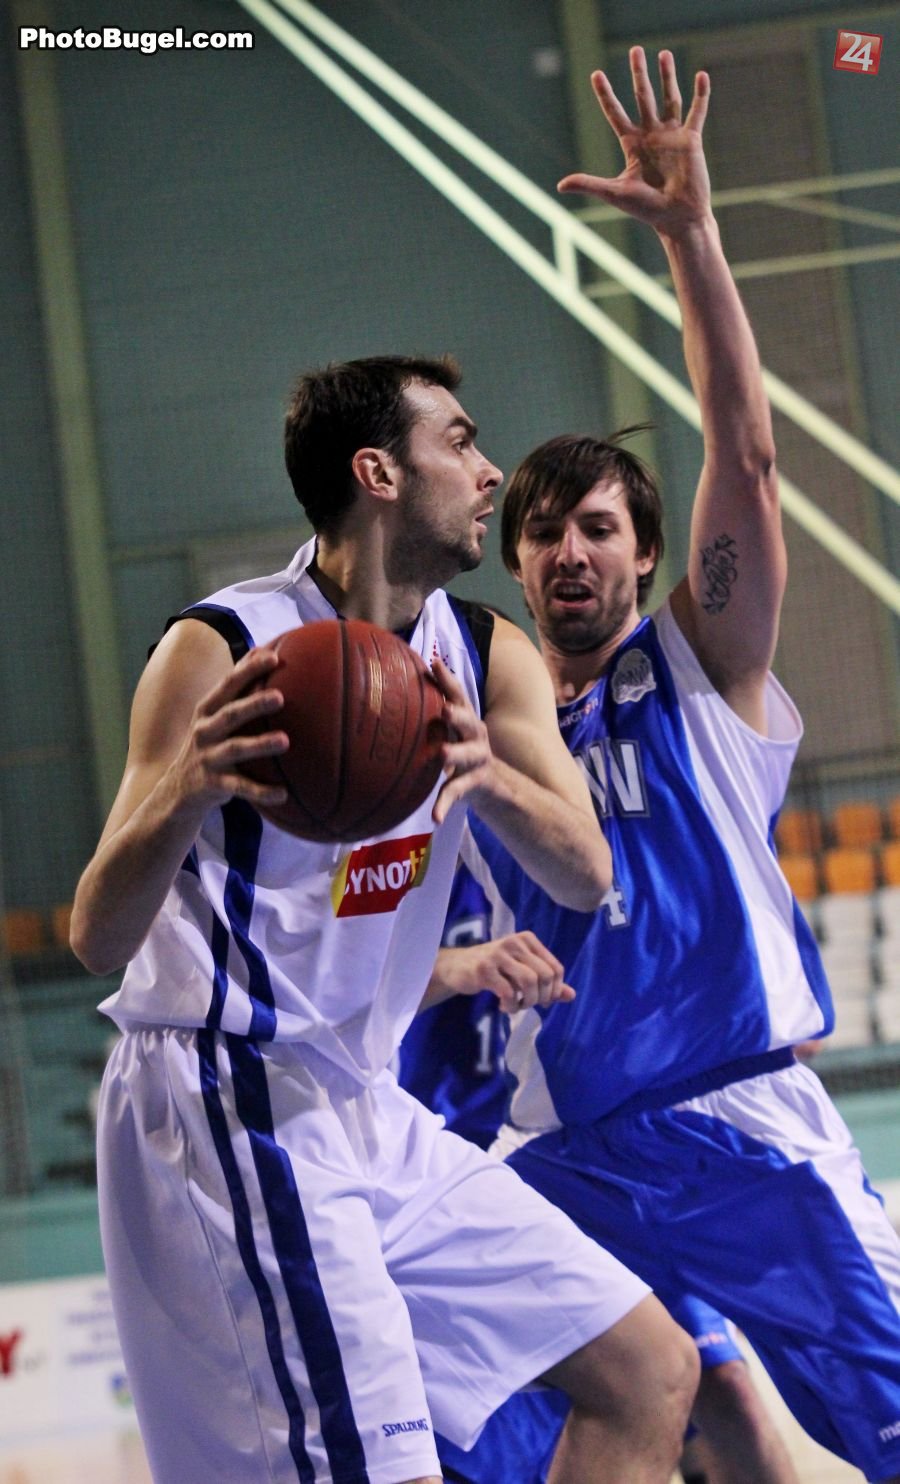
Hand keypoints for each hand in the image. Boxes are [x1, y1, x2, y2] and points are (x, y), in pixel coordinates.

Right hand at [169, 646, 289, 813]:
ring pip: (235, 749)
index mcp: (207, 711)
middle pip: (230, 714)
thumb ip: (236, 688)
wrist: (177, 790)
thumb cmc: (208, 744)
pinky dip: (261, 791)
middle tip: (280, 697)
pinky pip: (240, 788)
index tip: (273, 657)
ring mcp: (207, 758)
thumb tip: (262, 650)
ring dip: (259, 745)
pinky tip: (283, 794)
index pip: (228, 685)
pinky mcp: (212, 785)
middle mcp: (204, 731)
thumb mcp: (215, 715)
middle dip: (253, 704)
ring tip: (285, 741)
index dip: (248, 670)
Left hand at [430, 657, 496, 823]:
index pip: (458, 694)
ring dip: (456, 754)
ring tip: (443, 754)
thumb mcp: (450, 730)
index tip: (434, 663)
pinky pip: (456, 792)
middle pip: (468, 721)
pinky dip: (444, 805)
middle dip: (458, 714)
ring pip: (466, 755)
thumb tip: (393, 688)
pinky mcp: (475, 782)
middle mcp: (475, 735)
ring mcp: (478, 759)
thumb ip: (431, 713)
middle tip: (445, 710)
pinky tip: (435, 817)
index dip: (447, 679)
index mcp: (466, 719)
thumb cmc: (460, 749)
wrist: (492, 784)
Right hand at [446, 934, 574, 1012]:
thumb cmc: (494, 969)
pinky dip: (511, 1006)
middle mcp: (515, 942)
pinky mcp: (484, 969)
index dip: (555, 990)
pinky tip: (503, 1006)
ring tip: (517, 1006)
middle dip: (541, 998)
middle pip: (545, 975)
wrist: (457, 967)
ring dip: (527, 1002)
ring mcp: (498, 954)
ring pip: (530, 982)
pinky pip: (509, 992)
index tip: (543, 1001)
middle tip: (529, 1005)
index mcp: (528, 940)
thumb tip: (571, 995)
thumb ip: (546, 983)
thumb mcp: (522, 972)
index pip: (556, 968)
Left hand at [559, 47, 710, 236]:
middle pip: (643, 97)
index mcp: (632, 145)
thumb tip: (560, 185)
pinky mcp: (691, 140)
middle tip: (635, 50)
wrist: (676, 218)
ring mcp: (671, 136)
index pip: (615, 113)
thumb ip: (589, 184)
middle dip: (638, 73)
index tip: (596, 74)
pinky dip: (701, 94)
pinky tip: (701, 74)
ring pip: (669, 98)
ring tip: (664, 53)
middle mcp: (651, 136)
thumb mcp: (614, 192)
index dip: (606, 94)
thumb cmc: (646, 209)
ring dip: (667, 76)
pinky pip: (697, 112)